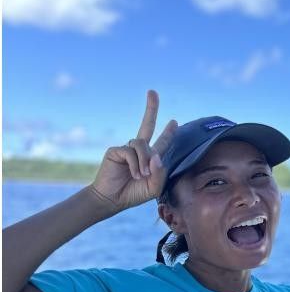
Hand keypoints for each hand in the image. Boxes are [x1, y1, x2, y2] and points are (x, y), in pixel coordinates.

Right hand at [90, 90, 177, 211]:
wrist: (113, 199)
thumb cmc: (134, 193)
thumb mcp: (154, 186)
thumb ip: (160, 173)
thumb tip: (156, 155)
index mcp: (151, 158)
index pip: (162, 142)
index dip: (168, 132)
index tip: (174, 122)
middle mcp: (139, 150)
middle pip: (147, 125)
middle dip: (151, 108)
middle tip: (152, 92)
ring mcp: (127, 149)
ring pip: (142, 144)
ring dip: (145, 161)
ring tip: (142, 175)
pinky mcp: (115, 150)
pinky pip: (131, 152)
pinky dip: (136, 165)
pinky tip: (134, 174)